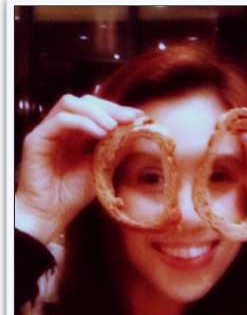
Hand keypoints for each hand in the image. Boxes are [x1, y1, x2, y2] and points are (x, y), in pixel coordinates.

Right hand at [15, 94, 142, 243]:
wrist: (51, 213)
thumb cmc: (75, 194)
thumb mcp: (104, 168)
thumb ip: (118, 149)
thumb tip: (140, 130)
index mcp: (78, 133)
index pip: (97, 109)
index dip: (119, 110)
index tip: (140, 116)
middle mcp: (63, 127)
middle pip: (85, 101)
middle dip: (111, 108)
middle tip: (130, 119)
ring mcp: (49, 130)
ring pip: (71, 103)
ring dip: (97, 112)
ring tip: (113, 128)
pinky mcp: (38, 138)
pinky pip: (61, 119)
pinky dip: (83, 122)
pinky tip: (100, 134)